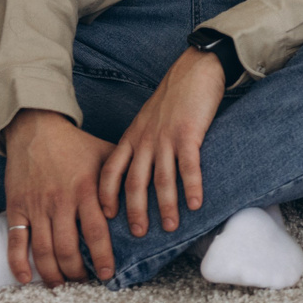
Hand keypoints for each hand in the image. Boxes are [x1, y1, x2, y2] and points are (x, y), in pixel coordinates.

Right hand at [3, 109, 117, 286]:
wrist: (36, 129)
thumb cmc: (77, 145)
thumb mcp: (107, 155)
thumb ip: (124, 177)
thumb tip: (149, 195)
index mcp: (86, 190)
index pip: (96, 231)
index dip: (102, 256)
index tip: (108, 274)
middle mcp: (60, 201)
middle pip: (67, 247)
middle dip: (77, 271)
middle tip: (84, 281)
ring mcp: (36, 205)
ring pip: (43, 249)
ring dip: (52, 272)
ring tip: (61, 284)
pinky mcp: (16, 207)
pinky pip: (15, 240)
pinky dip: (18, 263)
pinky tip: (26, 278)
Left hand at [98, 48, 225, 236]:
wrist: (195, 69)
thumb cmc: (174, 95)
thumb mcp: (147, 119)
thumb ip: (142, 141)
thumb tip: (142, 167)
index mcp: (132, 137)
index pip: (110, 171)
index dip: (106, 196)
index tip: (106, 218)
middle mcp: (145, 140)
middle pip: (133, 182)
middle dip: (135, 211)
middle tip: (139, 234)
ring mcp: (166, 137)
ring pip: (161, 179)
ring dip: (166, 206)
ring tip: (171, 227)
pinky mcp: (189, 133)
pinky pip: (188, 166)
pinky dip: (191, 187)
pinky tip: (196, 204)